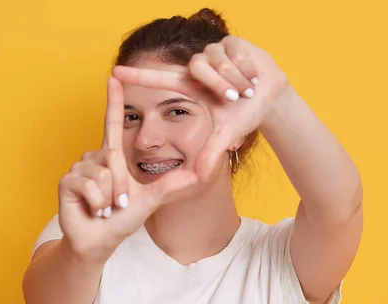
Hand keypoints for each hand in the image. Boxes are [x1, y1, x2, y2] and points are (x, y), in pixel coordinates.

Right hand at [57, 77, 198, 256]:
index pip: (113, 123)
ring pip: (103, 174)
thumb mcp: (151, 199)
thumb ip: (171, 185)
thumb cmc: (122, 219)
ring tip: (105, 207)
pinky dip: (98, 202)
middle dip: (122, 186)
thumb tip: (199, 174)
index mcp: (112, 156)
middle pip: (113, 158)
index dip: (114, 101)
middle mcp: (94, 157)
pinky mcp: (67, 181)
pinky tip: (94, 210)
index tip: (114, 77)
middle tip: (119, 203)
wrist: (99, 241)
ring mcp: (79, 168)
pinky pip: (89, 185)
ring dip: (110, 197)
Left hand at [112, 35, 290, 180]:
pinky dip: (247, 69)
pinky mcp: (231, 42)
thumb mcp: (227, 134)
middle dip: (219, 83)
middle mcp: (198, 67)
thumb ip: (212, 153)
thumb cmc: (246, 113)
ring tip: (247, 89)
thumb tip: (199, 178)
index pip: (159, 80)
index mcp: (191, 87)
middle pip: (197, 67)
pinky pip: (234, 54)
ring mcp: (213, 52)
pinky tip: (253, 76)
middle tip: (234, 97)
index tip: (114, 72)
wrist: (272, 97)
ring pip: (218, 61)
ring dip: (236, 78)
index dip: (138, 77)